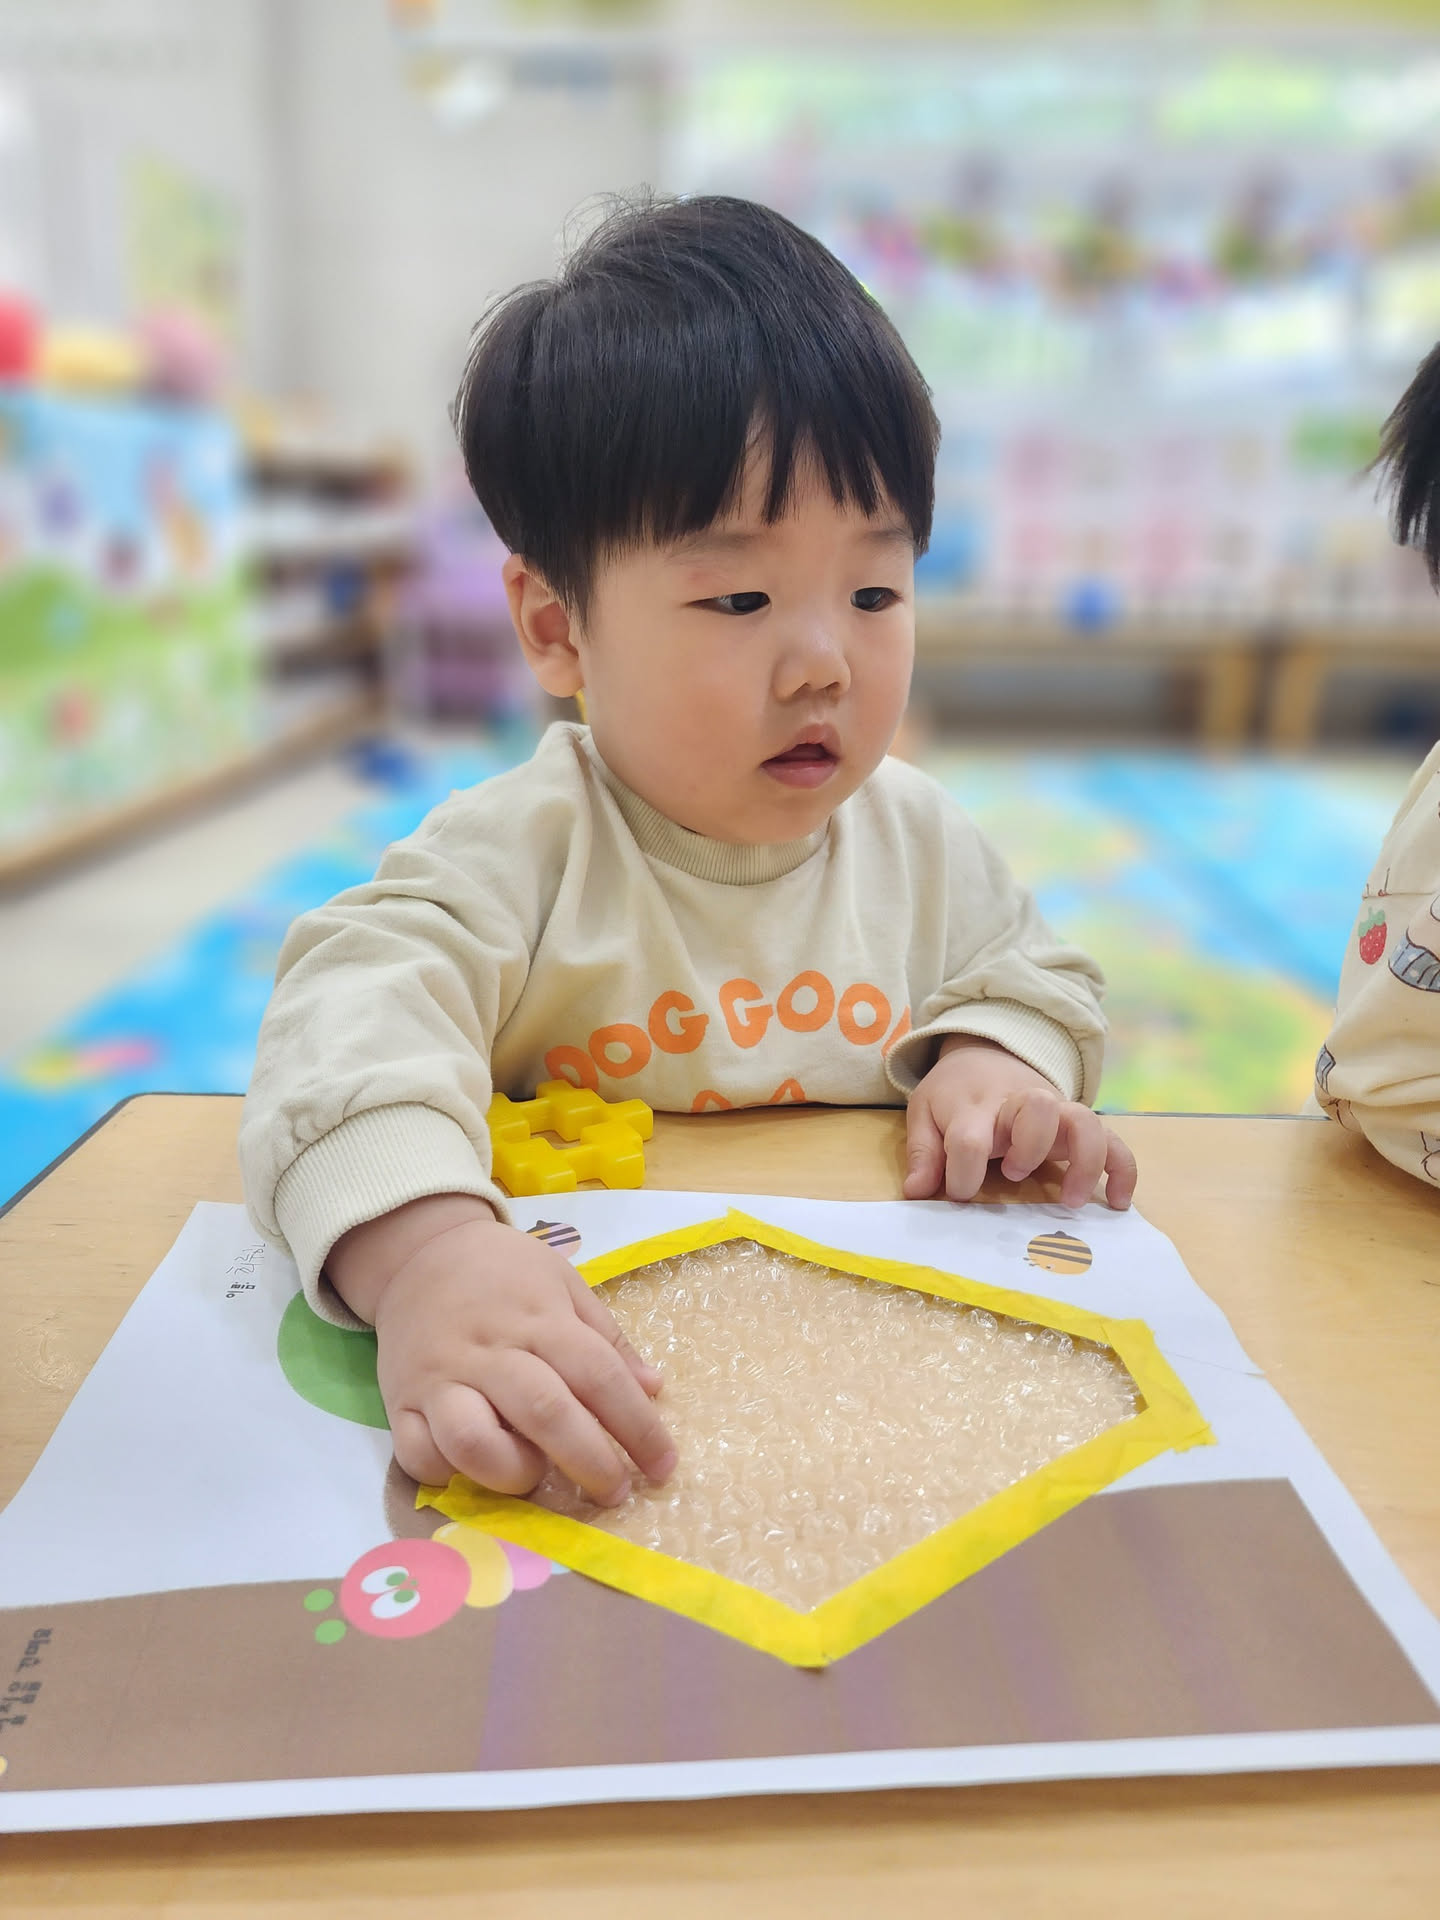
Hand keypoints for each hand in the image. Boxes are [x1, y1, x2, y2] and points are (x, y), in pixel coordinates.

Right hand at [328, 1196, 675, 1504]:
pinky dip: (450, 1474)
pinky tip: (477, 1468)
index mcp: (539, 1318)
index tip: (663, 1465)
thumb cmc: (504, 1273)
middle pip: (545, 1413)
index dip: (637, 1426)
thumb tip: (654, 1389)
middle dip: (590, 1462)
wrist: (418, 1253)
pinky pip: (418, 1456)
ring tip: (536, 1473)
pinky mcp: (400, 1403)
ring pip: (472, 1441)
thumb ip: (608, 1340)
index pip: (598, 1375)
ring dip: (514, 1471)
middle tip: (616, 1491)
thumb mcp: (564, 1284)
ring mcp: (440, 1379)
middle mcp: (490, 1350)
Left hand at [903, 1036, 1136, 1210]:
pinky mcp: (1079, 1123)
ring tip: (1071, 1200)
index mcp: (974, 1107)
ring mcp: (1056, 1112)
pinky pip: (1112, 1140)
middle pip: (1039, 1110)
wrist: (988, 1051)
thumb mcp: (924, 1112)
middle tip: (1013, 1174)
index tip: (960, 1193)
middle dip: (1030, 1146)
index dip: (962, 1175)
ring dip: (1084, 1161)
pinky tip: (1118, 1201)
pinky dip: (1122, 1169)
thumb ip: (923, 1152)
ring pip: (1085, 1121)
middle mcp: (1019, 1105)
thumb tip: (918, 1192)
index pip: (969, 1140)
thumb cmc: (954, 1091)